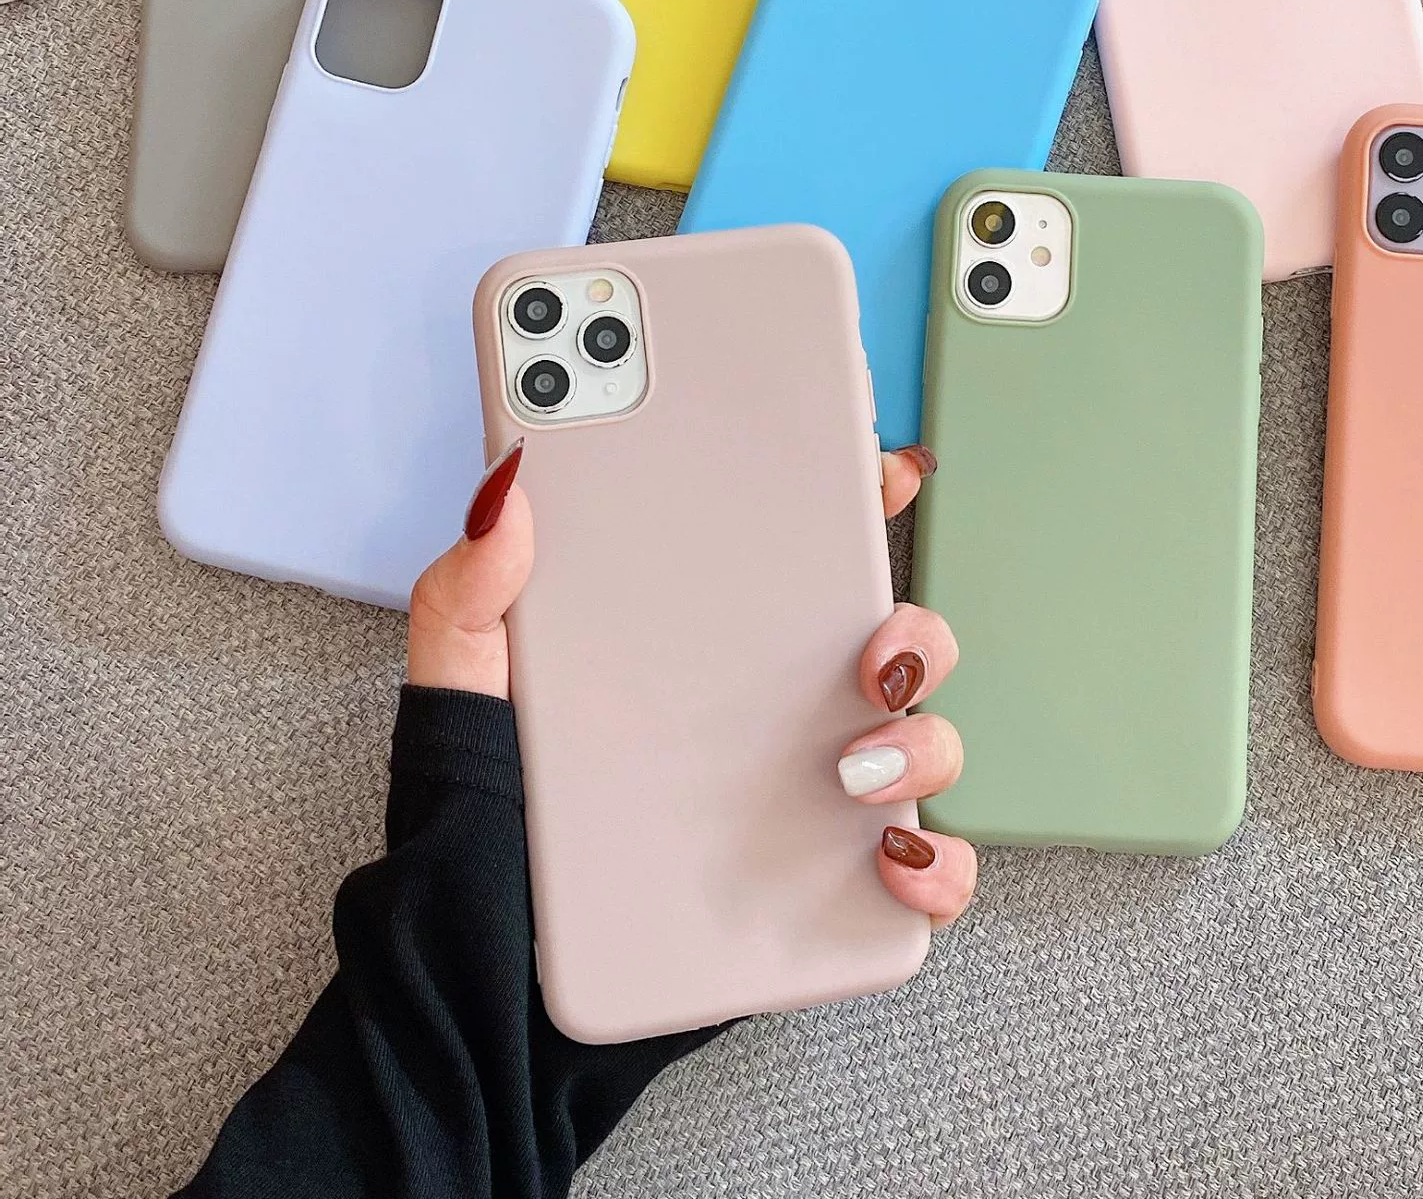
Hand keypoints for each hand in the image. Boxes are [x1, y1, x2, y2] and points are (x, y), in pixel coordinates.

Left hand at [408, 440, 976, 926]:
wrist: (483, 972)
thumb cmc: (486, 814)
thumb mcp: (465, 689)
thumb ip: (472, 590)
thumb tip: (507, 493)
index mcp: (711, 640)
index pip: (810, 554)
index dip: (860, 500)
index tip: (883, 471)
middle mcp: (778, 712)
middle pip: (895, 641)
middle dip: (915, 629)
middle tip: (871, 650)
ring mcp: (811, 800)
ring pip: (923, 743)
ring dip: (920, 742)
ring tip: (853, 770)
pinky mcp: (824, 891)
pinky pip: (921, 870)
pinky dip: (935, 863)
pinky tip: (895, 857)